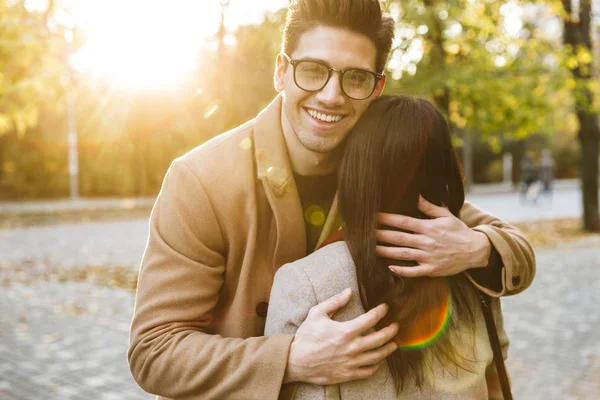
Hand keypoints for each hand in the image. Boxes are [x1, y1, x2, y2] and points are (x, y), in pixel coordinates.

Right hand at [284, 288, 398, 384]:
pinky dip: (377, 365)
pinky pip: (369, 371)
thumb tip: (349, 291)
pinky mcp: (348, 374)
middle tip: (395, 325)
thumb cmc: (305, 336)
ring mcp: (352, 362)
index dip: (381, 311)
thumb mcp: (316, 313)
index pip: (371, 318)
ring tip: (394, 343)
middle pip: (380, 338)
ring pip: (378, 356)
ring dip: (388, 348)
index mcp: (346, 331)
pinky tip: (379, 360)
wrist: (295, 361)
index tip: (385, 308)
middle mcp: (352, 347)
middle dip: (391, 330)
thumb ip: (334, 301)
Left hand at [376, 196, 490, 277]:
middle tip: (365, 233)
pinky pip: (413, 271)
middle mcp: (427, 242)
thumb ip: (429, 207)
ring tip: (371, 249)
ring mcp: (428, 257)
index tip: (374, 216)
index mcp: (429, 227)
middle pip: (399, 238)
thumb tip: (415, 195)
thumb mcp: (446, 215)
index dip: (387, 219)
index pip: (403, 222)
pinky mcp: (431, 270)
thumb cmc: (458, 231)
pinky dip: (401, 270)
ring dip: (385, 251)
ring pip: (402, 254)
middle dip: (381, 235)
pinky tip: (389, 267)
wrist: (475, 251)